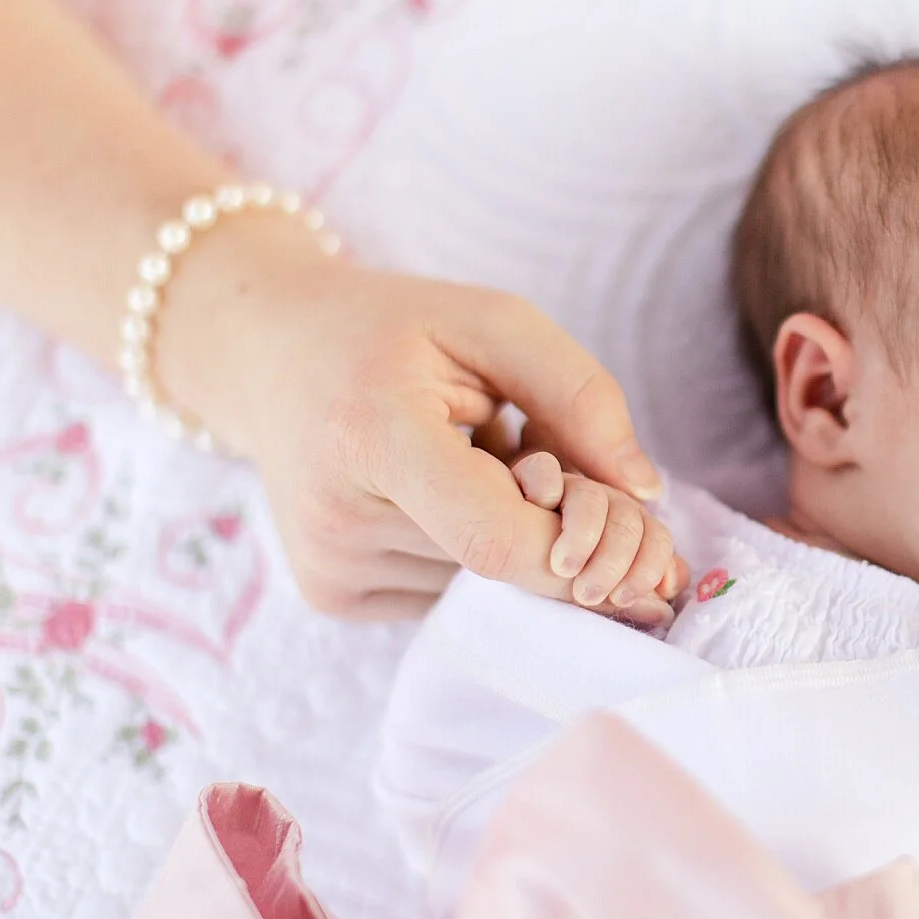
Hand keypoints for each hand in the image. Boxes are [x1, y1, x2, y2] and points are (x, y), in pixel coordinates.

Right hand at [154, 210, 667, 619]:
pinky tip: (440, 495)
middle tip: (543, 456)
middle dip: (558, 527)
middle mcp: (337, 519)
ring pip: (481, 586)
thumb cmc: (394, 329)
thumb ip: (582, 396)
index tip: (631, 525)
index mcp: (372, 437)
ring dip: (513, 537)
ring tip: (474, 461)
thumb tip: (648, 492)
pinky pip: (446, 594)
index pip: (498, 540)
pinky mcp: (329, 595)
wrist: (269, 350)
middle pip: (501, 564)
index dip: (581, 547)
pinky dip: (470, 552)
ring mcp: (328, 569)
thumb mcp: (494, 322)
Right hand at [510, 452, 689, 629]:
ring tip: (562, 567)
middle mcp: (598, 510)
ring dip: (583, 534)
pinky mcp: (527, 472)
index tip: (628, 596)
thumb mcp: (581, 594)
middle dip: (614, 561)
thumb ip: (623, 595)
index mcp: (619, 537)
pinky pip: (544, 469)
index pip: (654, 539)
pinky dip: (542, 487)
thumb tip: (663, 610)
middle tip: (588, 593)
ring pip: (593, 498)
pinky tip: (529, 509)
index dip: (649, 567)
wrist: (459, 550)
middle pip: (629, 520)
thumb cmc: (527, 582)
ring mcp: (564, 491)